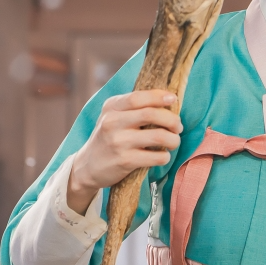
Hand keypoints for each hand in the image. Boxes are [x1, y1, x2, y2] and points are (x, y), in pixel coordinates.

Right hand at [66, 91, 181, 213]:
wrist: (87, 167)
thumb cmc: (107, 139)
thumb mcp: (112, 117)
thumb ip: (132, 108)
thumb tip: (166, 101)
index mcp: (111, 107)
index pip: (138, 97)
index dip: (159, 97)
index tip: (174, 100)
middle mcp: (113, 122)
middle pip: (151, 115)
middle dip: (171, 120)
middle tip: (178, 127)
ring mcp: (118, 142)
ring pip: (157, 136)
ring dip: (173, 139)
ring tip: (174, 142)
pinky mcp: (124, 161)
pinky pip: (154, 157)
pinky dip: (165, 157)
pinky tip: (163, 157)